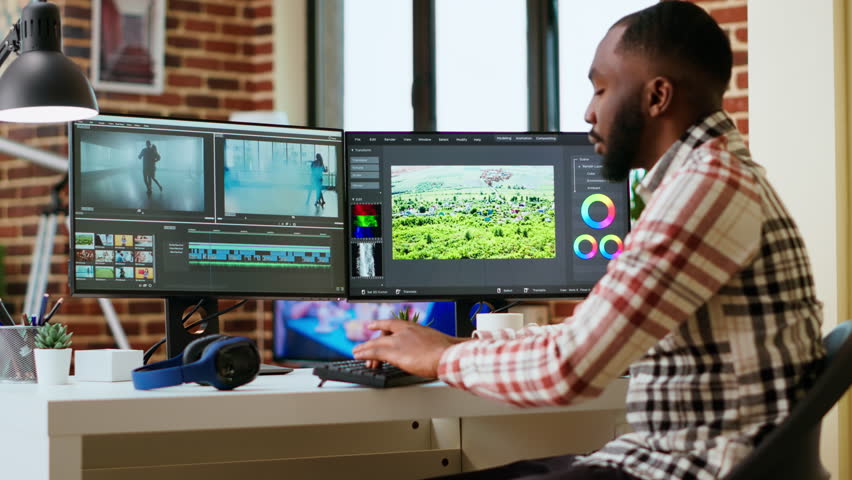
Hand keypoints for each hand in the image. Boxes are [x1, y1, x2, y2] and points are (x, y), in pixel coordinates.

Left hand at [352, 319, 468, 377]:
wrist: (447, 355)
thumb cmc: (449, 352)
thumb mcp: (442, 343)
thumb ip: (436, 345)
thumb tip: (442, 350)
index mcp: (415, 328)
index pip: (393, 323)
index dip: (381, 324)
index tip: (372, 325)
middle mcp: (405, 332)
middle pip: (383, 335)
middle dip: (372, 341)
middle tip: (364, 347)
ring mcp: (398, 341)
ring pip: (376, 343)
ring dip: (364, 348)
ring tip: (357, 352)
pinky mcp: (394, 352)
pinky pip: (374, 352)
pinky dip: (365, 353)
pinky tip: (359, 356)